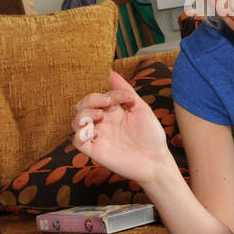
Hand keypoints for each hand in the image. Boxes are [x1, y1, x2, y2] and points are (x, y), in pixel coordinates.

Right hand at [72, 71, 171, 185]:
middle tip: (107, 103)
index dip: (112, 92)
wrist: (156, 160)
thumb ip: (125, 91)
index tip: (128, 98)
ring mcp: (98, 137)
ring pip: (77, 122)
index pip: (102, 96)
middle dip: (90, 99)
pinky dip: (79, 134)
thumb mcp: (141, 109)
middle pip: (83, 106)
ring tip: (99, 116)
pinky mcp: (95, 151)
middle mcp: (103, 123)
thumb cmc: (151, 136)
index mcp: (113, 112)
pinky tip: (92, 131)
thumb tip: (111, 73)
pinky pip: (77, 141)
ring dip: (83, 115)